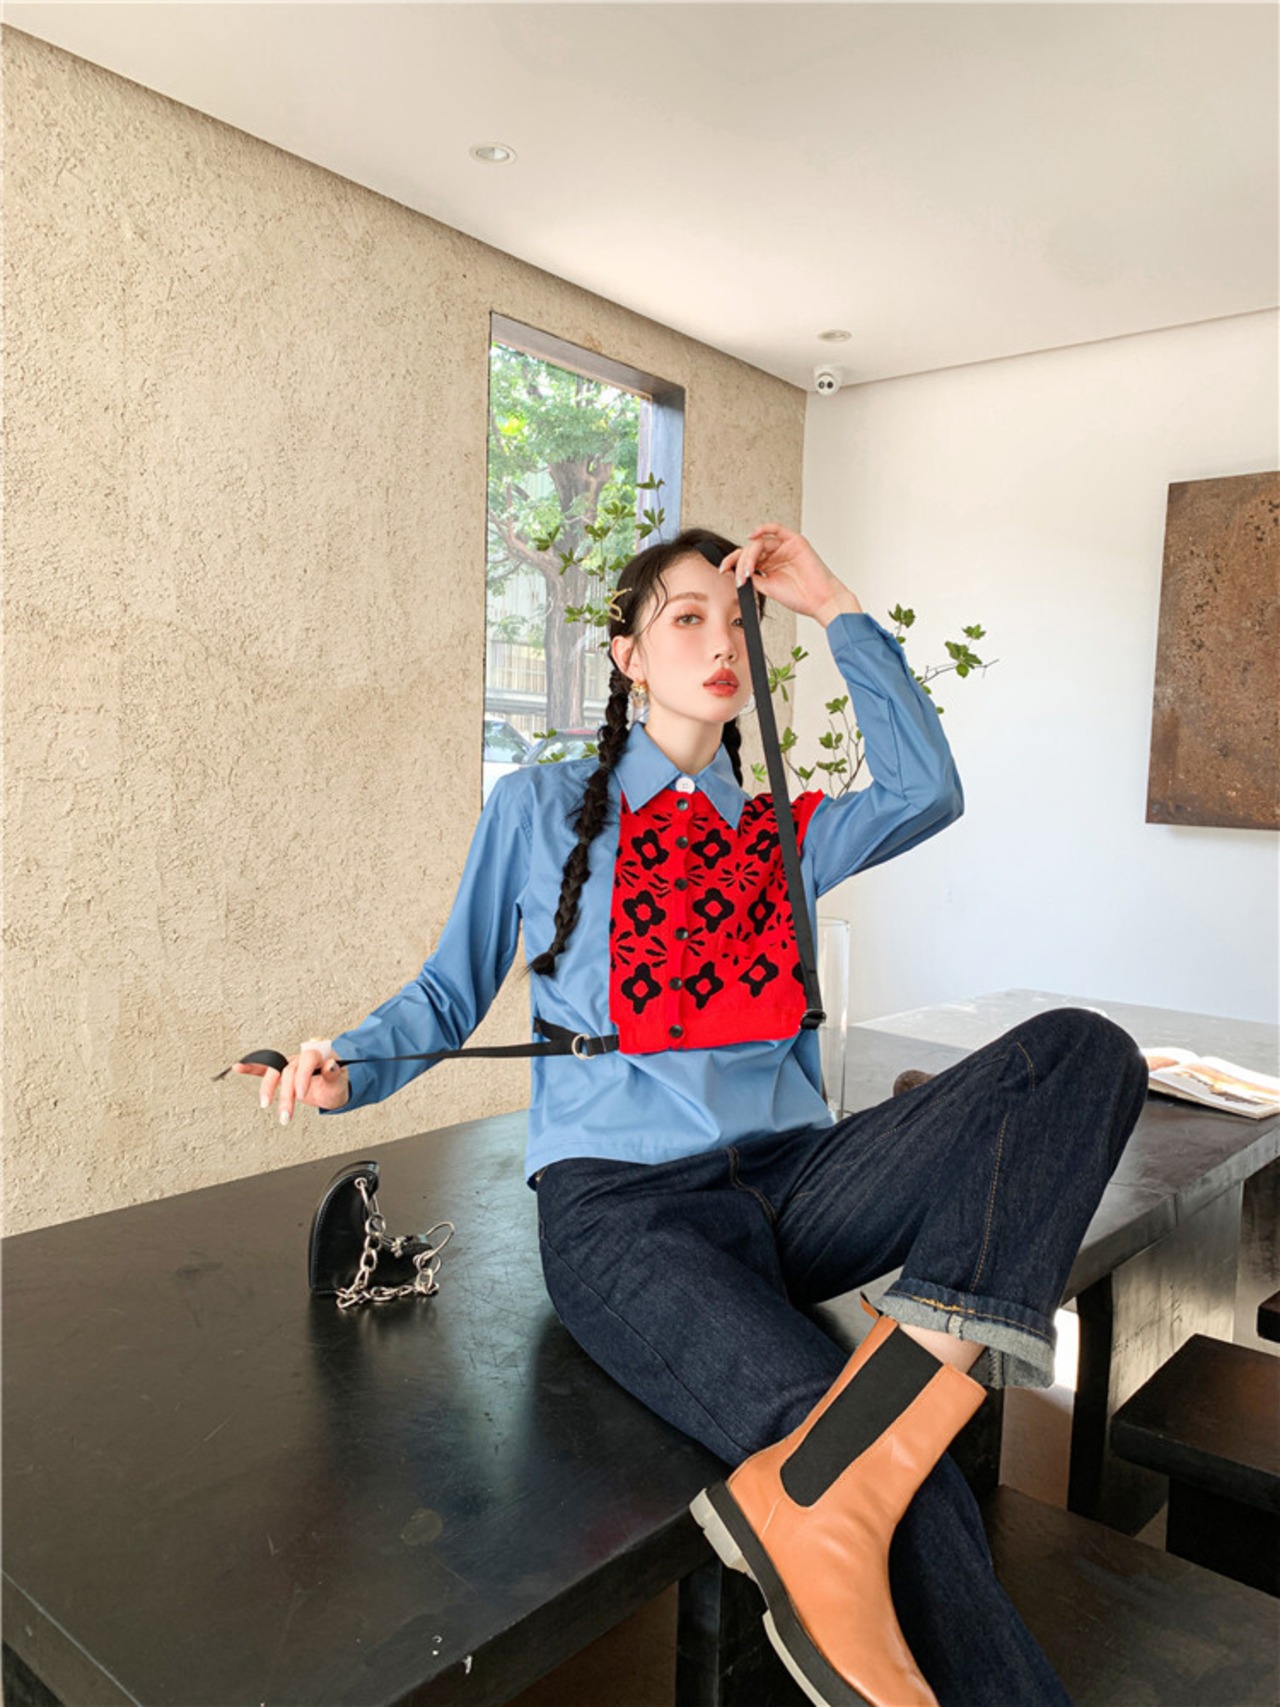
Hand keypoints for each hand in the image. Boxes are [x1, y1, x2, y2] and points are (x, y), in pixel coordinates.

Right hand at [233, 1039, 349, 1123]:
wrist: (334, 1087)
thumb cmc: (338, 1083)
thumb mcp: (341, 1081)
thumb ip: (334, 1073)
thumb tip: (330, 1065)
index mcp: (319, 1054)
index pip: (307, 1060)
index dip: (302, 1076)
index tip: (301, 1095)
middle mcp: (302, 1056)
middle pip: (289, 1071)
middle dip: (286, 1094)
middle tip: (286, 1115)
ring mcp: (291, 1063)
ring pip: (276, 1073)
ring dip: (268, 1089)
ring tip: (265, 1105)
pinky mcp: (283, 1072)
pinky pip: (266, 1069)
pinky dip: (252, 1068)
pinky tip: (238, 1067)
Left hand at [721, 524, 862, 626]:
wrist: (819, 600)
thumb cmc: (800, 597)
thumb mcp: (768, 588)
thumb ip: (753, 577)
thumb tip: (737, 572)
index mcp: (768, 566)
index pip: (745, 559)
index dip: (732, 563)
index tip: (723, 570)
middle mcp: (775, 555)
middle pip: (750, 550)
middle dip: (741, 562)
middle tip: (740, 576)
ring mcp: (784, 547)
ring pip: (759, 543)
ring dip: (750, 555)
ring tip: (749, 570)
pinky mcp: (794, 541)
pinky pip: (777, 529)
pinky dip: (764, 529)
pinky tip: (753, 536)